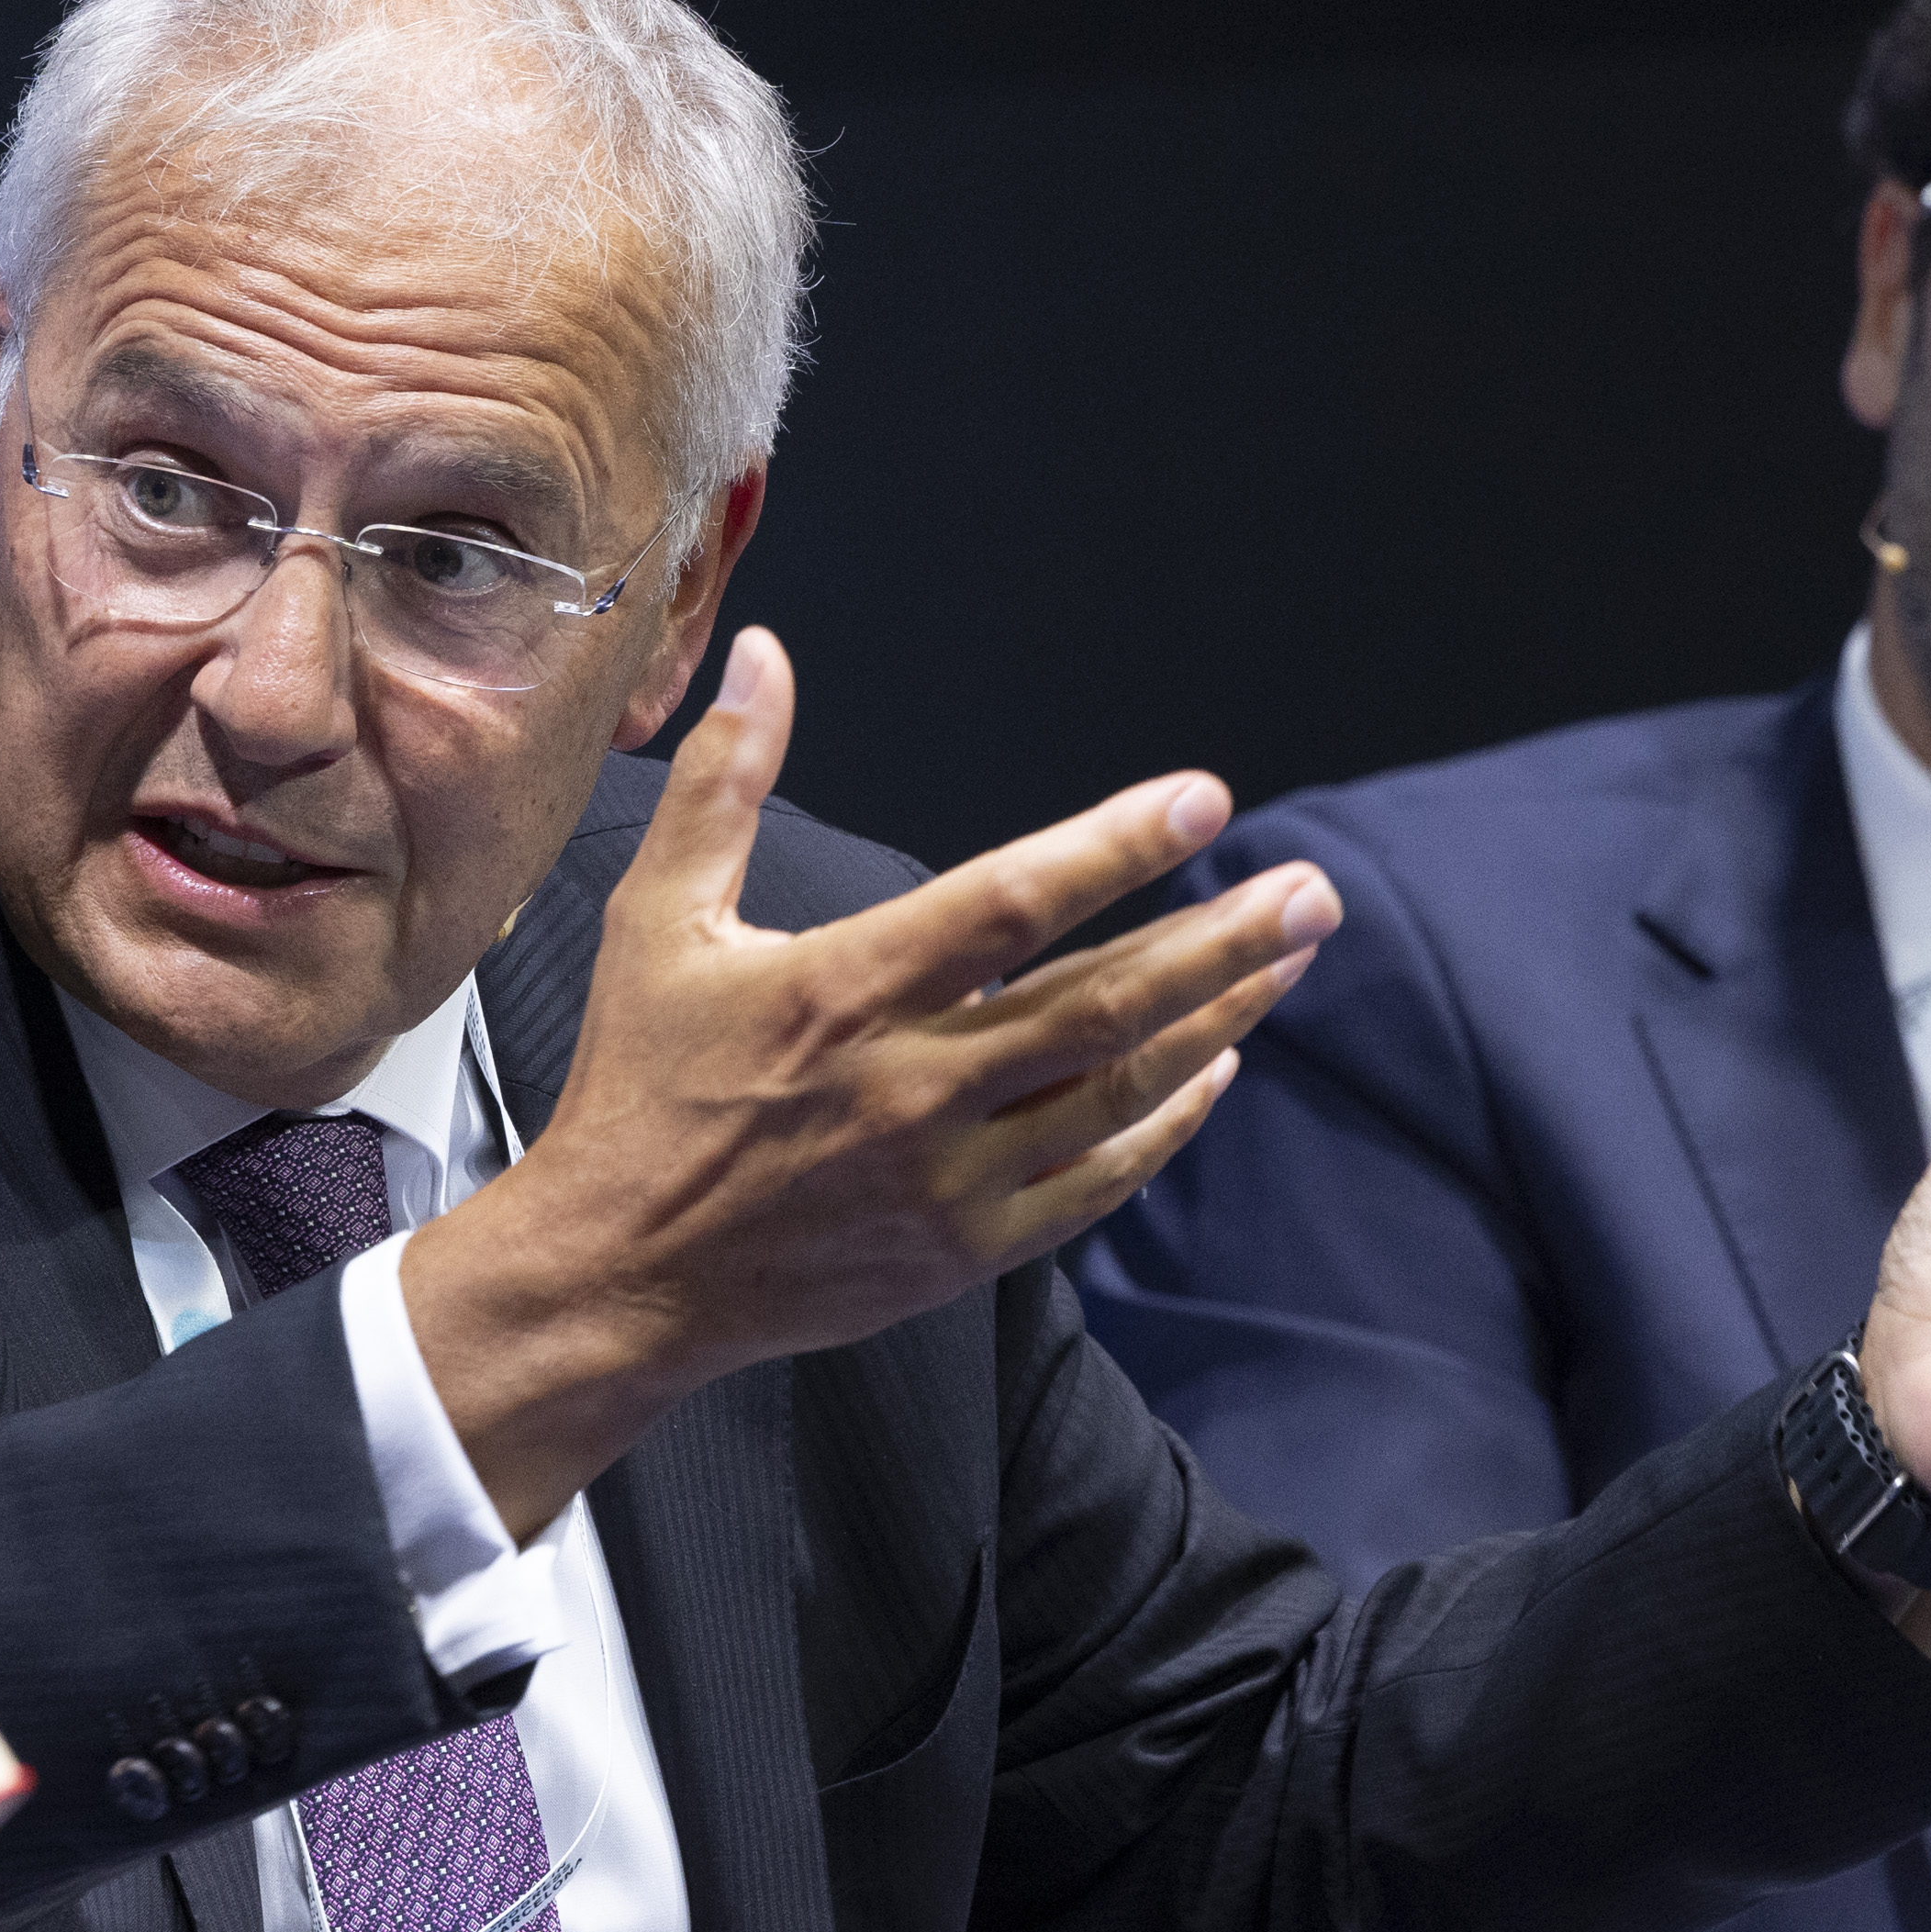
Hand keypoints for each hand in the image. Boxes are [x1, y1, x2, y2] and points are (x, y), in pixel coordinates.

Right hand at [405, 627, 1338, 1533]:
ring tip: (1289, 959)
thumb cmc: (639, 1089)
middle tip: (1311, 891)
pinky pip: (1097, 1179)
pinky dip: (1165, 1122)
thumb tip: (762, 656)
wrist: (620, 1275)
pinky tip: (1213, 1070)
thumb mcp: (659, 919)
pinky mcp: (963, 1248)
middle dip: (1221, 940)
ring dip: (1217, 1019)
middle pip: (1104, 1000)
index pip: (1010, 902)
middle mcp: (912, 1082)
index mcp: (847, 988)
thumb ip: (725, 781)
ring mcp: (948, 1175)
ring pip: (1118, 1088)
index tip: (1202, 801)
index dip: (1115, 847)